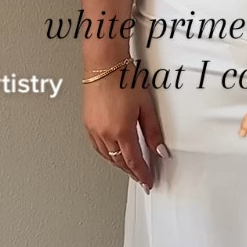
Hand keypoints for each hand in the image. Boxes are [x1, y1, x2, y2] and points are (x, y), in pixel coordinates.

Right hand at [84, 75, 165, 189]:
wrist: (104, 63)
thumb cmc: (124, 78)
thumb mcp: (146, 106)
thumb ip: (153, 131)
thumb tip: (159, 150)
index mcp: (121, 130)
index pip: (134, 161)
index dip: (142, 174)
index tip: (147, 182)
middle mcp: (104, 133)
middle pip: (119, 161)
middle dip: (131, 171)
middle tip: (140, 177)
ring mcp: (93, 128)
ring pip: (106, 156)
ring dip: (118, 164)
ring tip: (129, 167)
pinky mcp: (87, 122)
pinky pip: (97, 146)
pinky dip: (106, 154)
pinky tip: (112, 152)